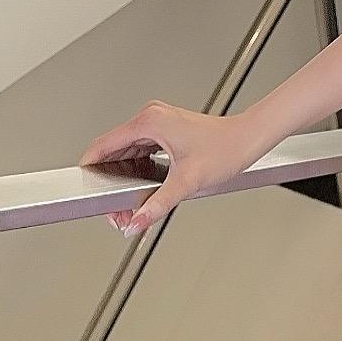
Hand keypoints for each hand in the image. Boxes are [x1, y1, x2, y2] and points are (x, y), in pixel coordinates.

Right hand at [77, 100, 268, 237]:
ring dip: (122, 179)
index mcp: (148, 122)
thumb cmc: (227, 149)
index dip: (91, 174)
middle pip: (111, 152)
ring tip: (130, 205)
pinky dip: (135, 171)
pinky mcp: (165, 130)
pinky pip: (139, 151)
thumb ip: (157, 204)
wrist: (249, 138)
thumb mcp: (187, 182)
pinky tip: (141, 188)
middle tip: (118, 212)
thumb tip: (136, 222)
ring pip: (125, 153)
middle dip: (109, 184)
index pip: (101, 147)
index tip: (92, 195)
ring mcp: (158, 122)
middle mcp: (150, 117)